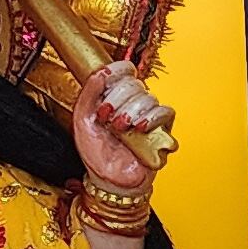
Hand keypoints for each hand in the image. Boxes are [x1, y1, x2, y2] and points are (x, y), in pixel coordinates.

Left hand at [71, 62, 170, 187]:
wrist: (109, 178)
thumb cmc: (96, 153)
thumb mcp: (82, 120)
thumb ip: (88, 92)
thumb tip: (101, 72)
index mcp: (114, 96)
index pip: (124, 70)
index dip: (117, 72)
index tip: (106, 81)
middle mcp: (133, 103)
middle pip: (135, 84)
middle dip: (118, 100)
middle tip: (107, 118)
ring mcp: (149, 116)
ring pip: (149, 98)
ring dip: (132, 112)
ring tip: (120, 129)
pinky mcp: (163, 130)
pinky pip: (166, 112)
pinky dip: (152, 118)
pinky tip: (139, 128)